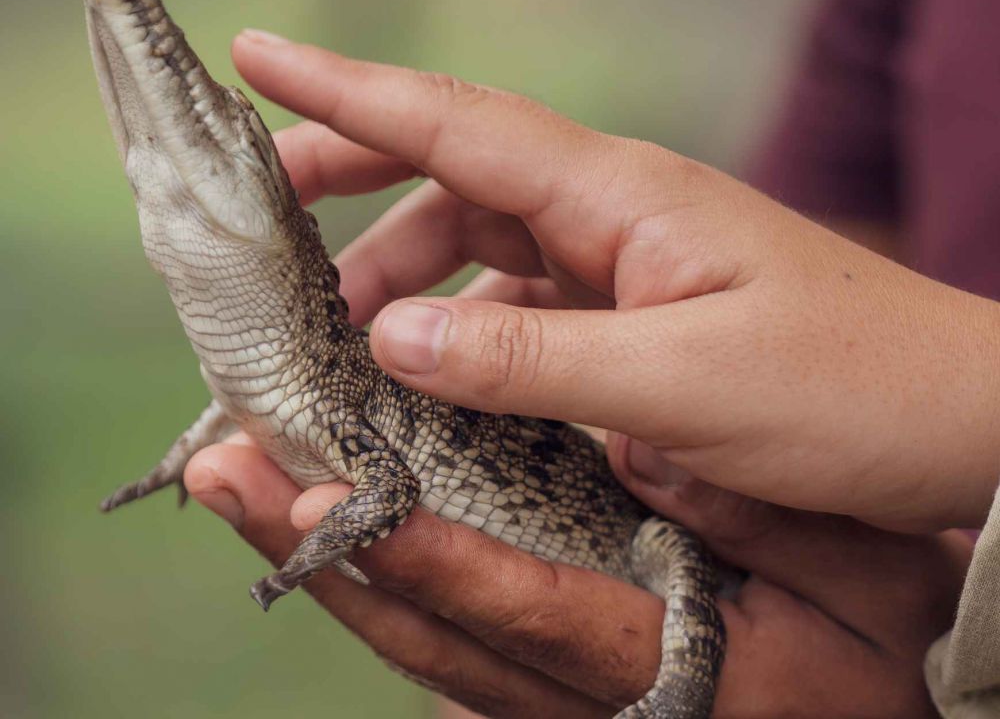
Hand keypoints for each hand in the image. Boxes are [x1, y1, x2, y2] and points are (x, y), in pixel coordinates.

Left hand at [185, 439, 970, 717]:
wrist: (874, 711)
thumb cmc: (877, 644)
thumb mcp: (864, 580)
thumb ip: (762, 522)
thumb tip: (641, 450)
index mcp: (669, 667)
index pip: (532, 609)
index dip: (433, 559)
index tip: (341, 502)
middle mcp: (585, 696)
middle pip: (434, 630)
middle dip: (328, 551)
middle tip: (234, 476)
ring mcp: (552, 694)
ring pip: (419, 636)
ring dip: (328, 557)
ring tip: (246, 484)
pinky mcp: (542, 677)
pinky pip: (443, 635)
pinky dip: (376, 575)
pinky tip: (325, 521)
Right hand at [230, 30, 999, 532]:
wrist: (959, 422)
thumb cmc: (852, 389)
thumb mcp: (686, 383)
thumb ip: (534, 362)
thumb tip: (394, 337)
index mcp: (621, 194)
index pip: (457, 121)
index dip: (347, 90)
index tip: (256, 54)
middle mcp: (613, 212)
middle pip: (454, 171)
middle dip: (353, 181)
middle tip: (269, 220)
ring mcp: (624, 263)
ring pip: (481, 244)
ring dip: (407, 274)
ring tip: (347, 334)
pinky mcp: (636, 316)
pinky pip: (523, 306)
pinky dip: (465, 329)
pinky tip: (436, 371)